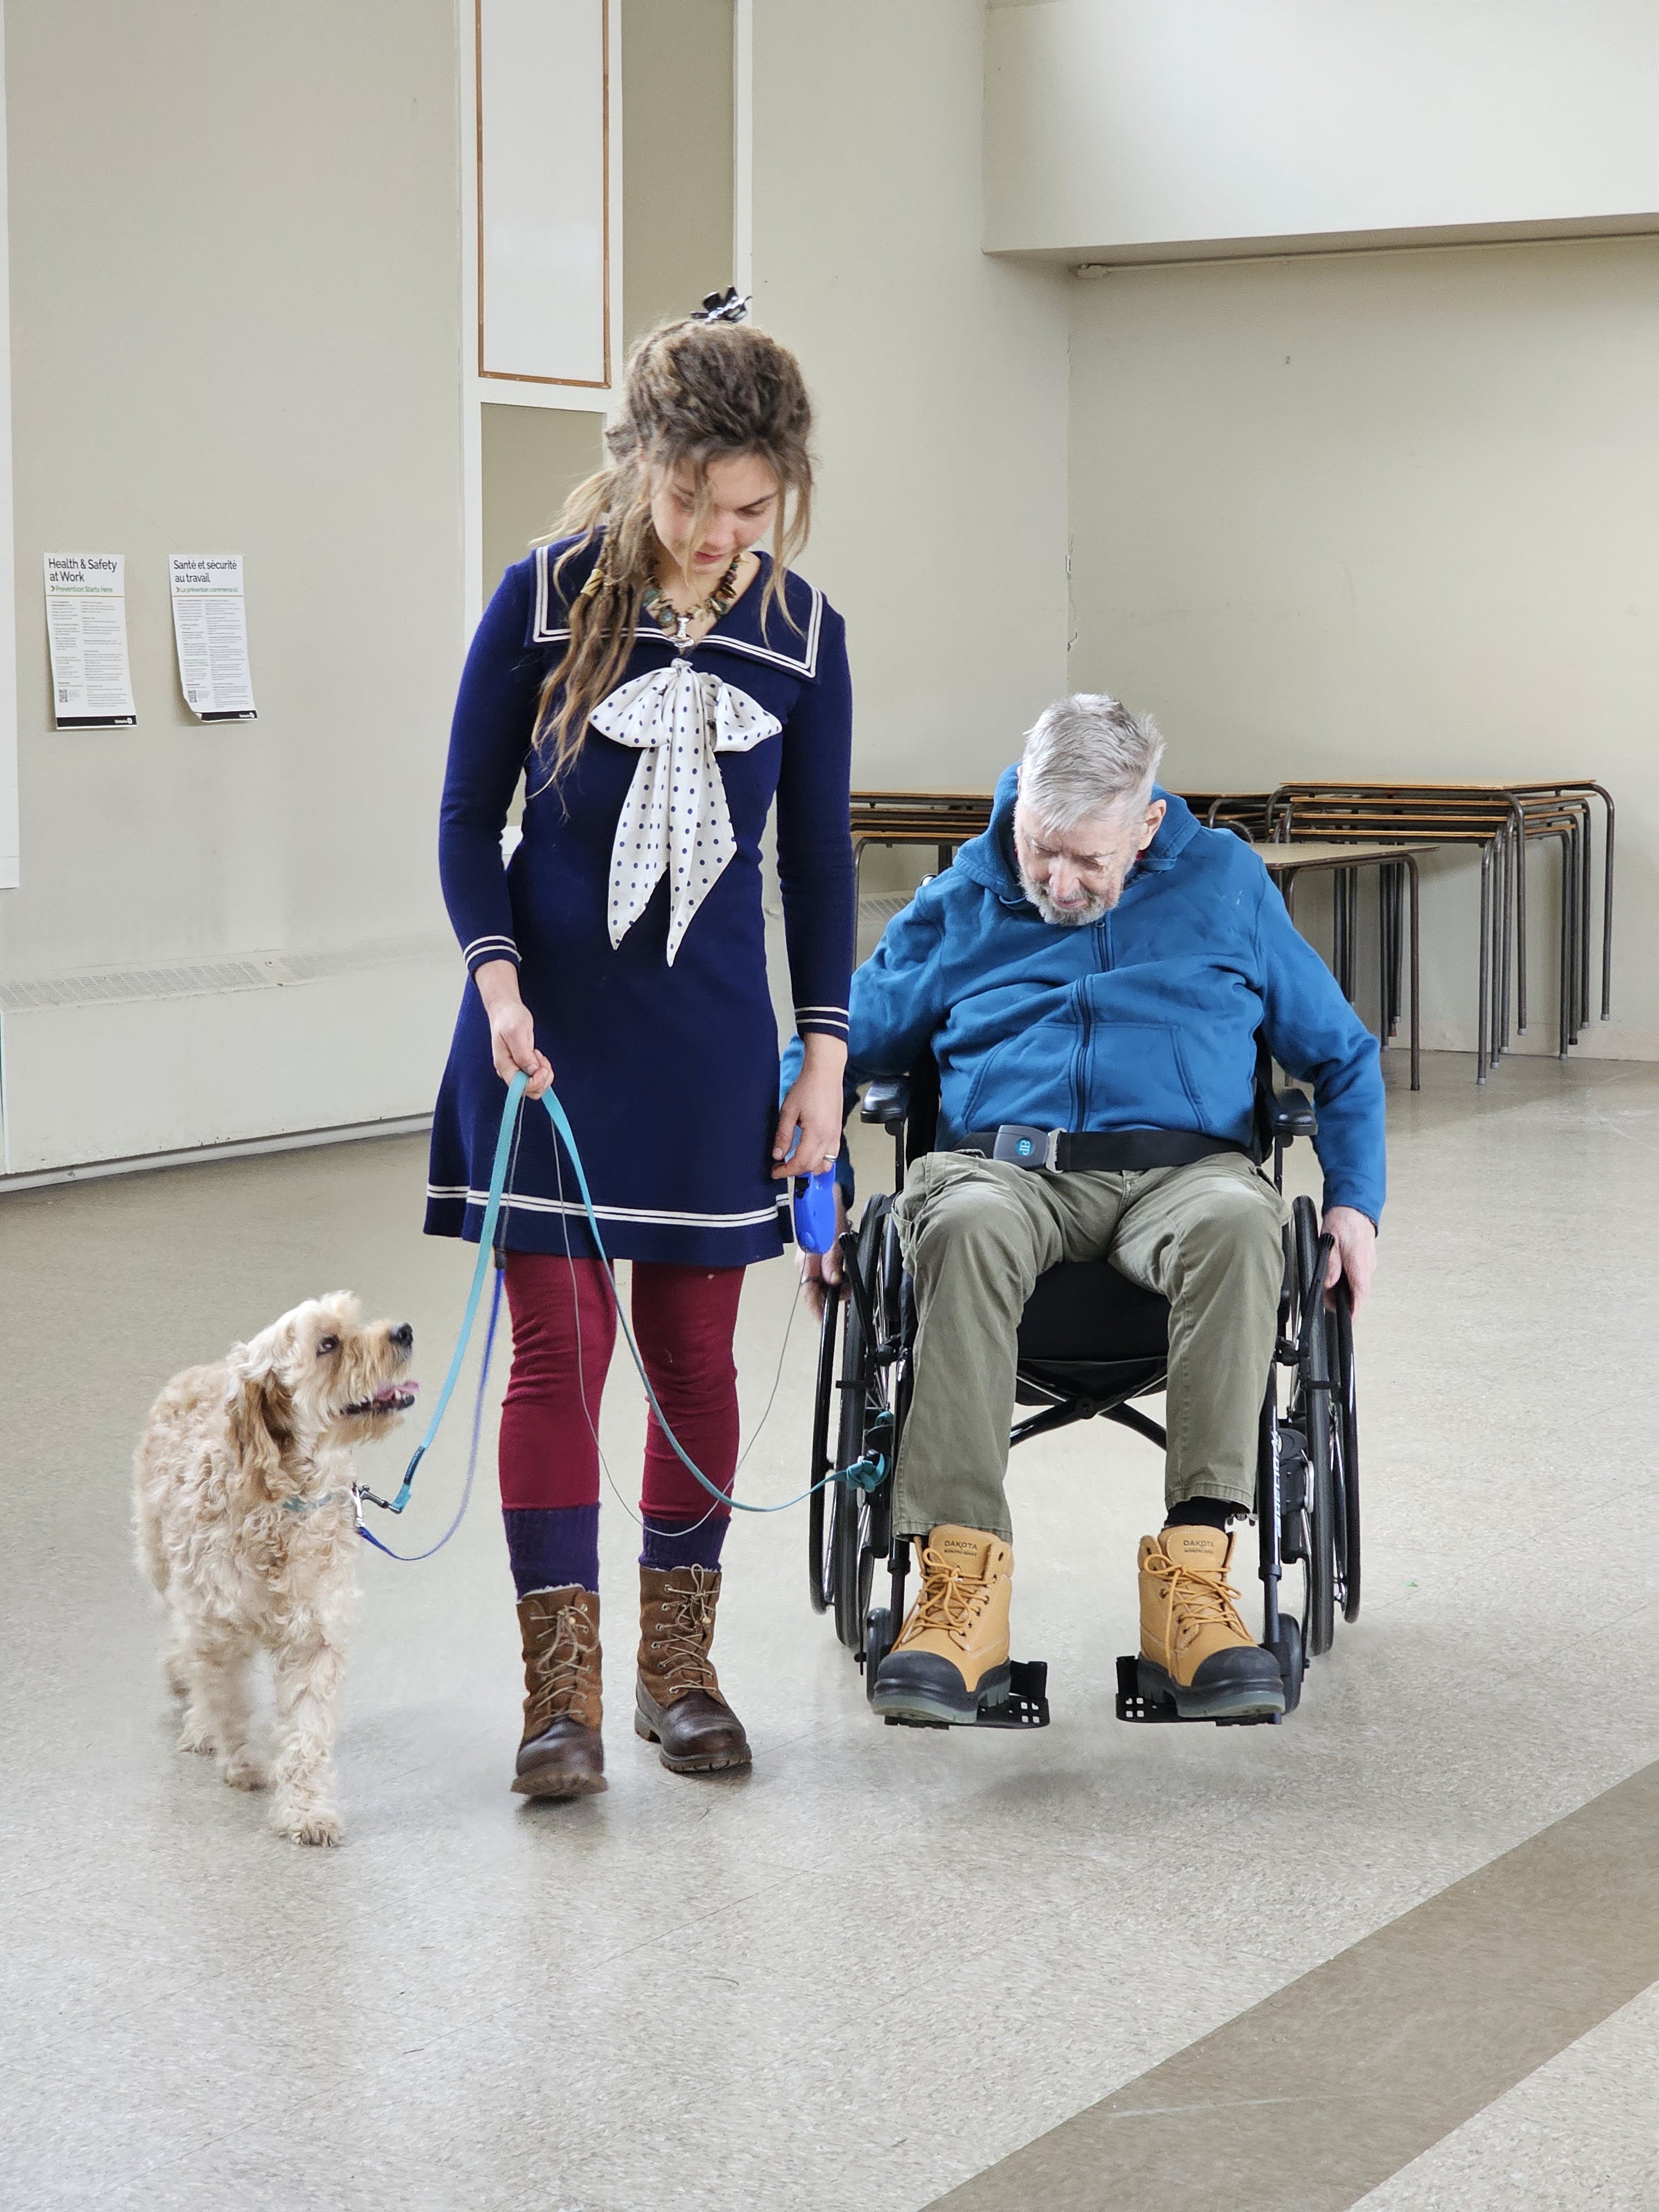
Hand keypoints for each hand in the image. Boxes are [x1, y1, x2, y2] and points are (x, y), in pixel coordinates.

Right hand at [473, 959, 552, 1099]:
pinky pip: (536, 1077)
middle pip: (530, 1091)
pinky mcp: (522, 1067)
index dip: (536, 1082)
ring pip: (535, 1085)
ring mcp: (515, 1070)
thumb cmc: (509, 1018)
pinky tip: (537, 1054)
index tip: (542, 1066)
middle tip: (542, 1058)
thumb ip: (523, 1053)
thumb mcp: (517, 1032)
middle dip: (542, 1078)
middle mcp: (508, 1072)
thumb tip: (532, 1071)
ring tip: (538, 1054)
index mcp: (504, 1066)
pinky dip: (542, 1069)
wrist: (505, 1010)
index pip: (521, 1088)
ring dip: (543, 1073)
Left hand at [772, 1035, 847, 1183]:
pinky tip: (810, 1155)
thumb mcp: (788, 1111)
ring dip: (811, 1169)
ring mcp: (836, 1134)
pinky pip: (833, 1154)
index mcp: (816, 1133)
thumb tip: (778, 1155)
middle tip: (781, 1168)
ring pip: (826, 1164)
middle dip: (796, 1172)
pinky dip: (821, 1161)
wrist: (825, 1072)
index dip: (786, 1171)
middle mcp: (829, 1137)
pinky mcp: (838, 1130)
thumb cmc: (808, 1087)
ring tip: (796, 1165)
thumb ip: (783, 1136)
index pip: (801, 1162)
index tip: (775, 1171)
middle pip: (813, 1166)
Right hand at [799, 1185, 848, 1318]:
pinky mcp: (817, 1255)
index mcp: (806, 1261)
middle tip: (846, 1292)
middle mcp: (806, 1263)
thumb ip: (832, 1261)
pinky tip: (843, 1270)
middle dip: (832, 1295)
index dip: (815, 1308)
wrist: (828, 1196)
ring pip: (823, 1282)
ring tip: (848, 1279)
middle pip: (816, 1290)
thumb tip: (833, 1281)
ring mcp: (811, 1259)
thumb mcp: (833, 1238)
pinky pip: (826, 1272)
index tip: (823, 1319)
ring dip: (836, 1285)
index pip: (808, 1292)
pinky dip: (836, 1275)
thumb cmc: (828, 1214)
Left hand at [1322, 1205, 1375, 1315]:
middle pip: (1359, 1292)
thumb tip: (1330, 1284)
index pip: (1360, 1294)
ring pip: (1359, 1284)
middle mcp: (1368, 1265)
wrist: (1355, 1206)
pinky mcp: (1367, 1258)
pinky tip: (1339, 1278)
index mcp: (1359, 1263)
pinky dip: (1350, 1281)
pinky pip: (1359, 1275)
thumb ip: (1331, 1265)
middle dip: (1346, 1302)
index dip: (1355, 1310)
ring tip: (1331, 1292)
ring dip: (1348, 1291)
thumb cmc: (1343, 1220)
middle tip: (1331, 1305)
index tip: (1350, 1320)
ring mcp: (1369, 1262)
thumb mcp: (1330, 1243)